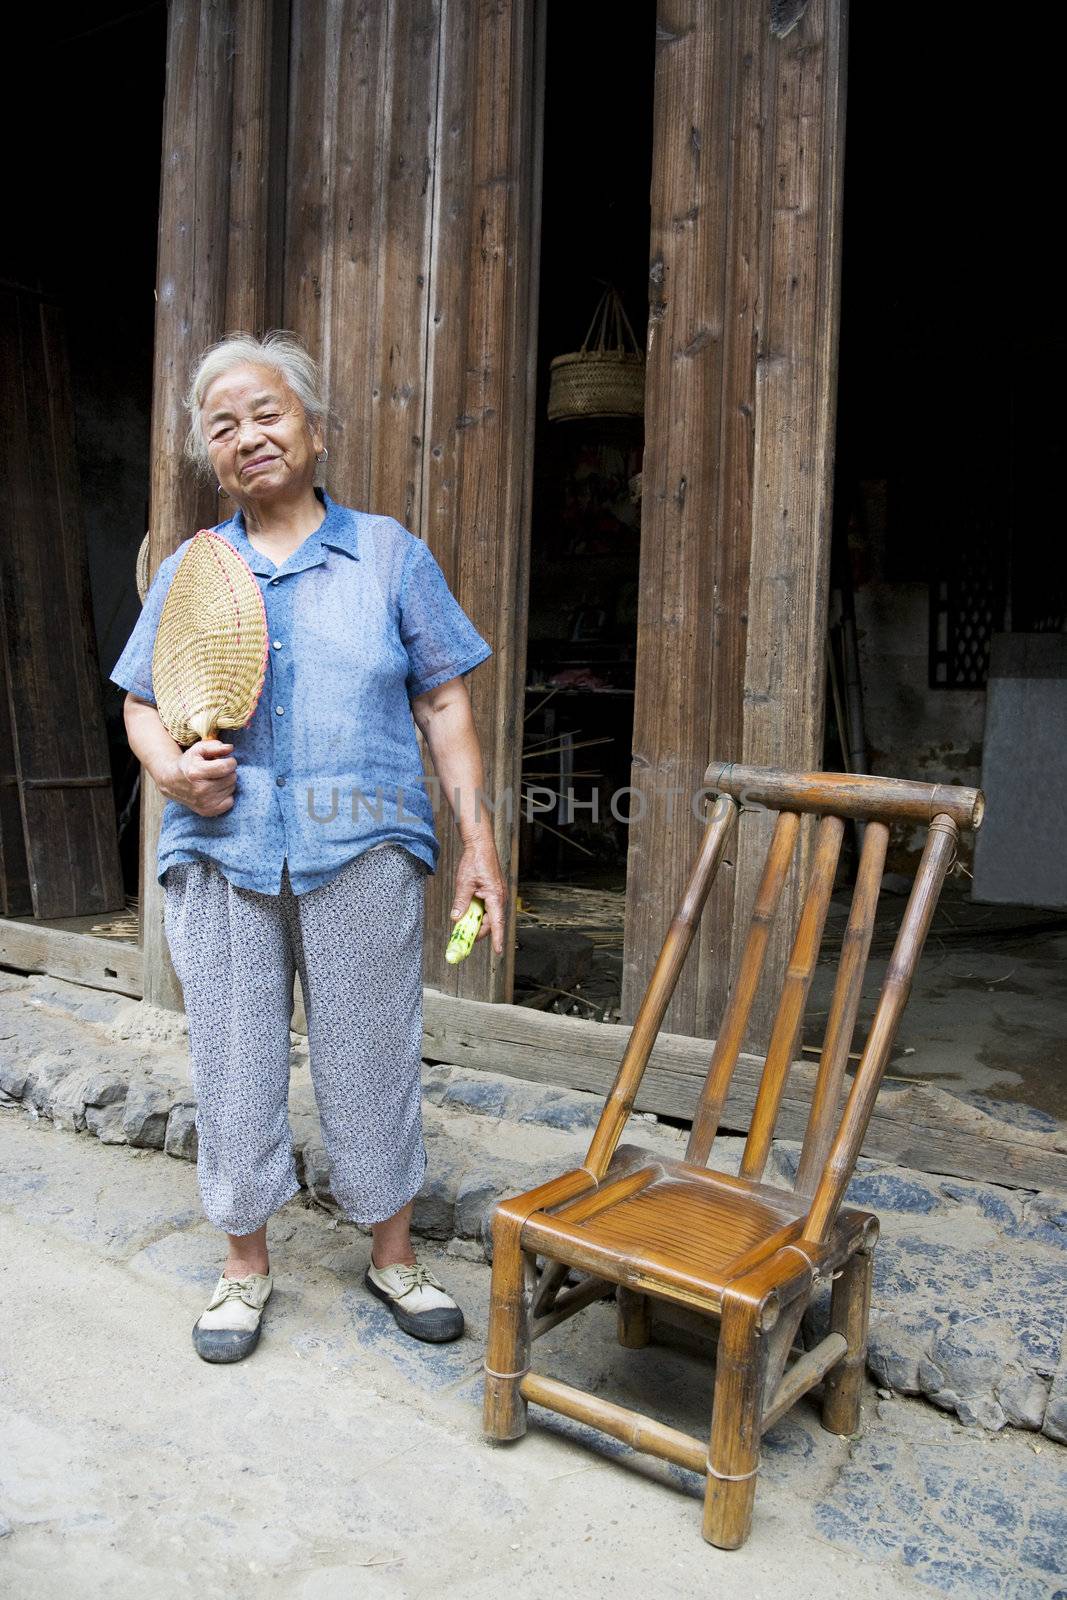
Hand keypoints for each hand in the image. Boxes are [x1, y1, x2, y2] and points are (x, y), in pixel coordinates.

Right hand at [160, 740, 236, 816]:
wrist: (172, 782)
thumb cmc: (189, 764)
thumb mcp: (198, 749)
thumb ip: (215, 746)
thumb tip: (230, 748)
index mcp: (196, 773)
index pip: (226, 767)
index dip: (230, 762)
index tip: (226, 761)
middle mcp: (200, 790)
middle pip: (231, 778)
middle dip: (228, 772)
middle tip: (218, 771)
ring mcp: (204, 803)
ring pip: (232, 789)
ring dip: (227, 782)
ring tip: (215, 780)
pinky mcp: (208, 811)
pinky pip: (230, 802)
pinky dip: (226, 795)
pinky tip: (216, 790)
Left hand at [450, 833, 506, 956]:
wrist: (480, 846)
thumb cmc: (475, 861)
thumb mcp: (464, 883)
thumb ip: (461, 902)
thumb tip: (456, 918)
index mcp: (495, 896)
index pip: (497, 923)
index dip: (497, 938)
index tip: (498, 951)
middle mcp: (499, 897)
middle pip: (491, 922)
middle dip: (479, 931)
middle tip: (464, 936)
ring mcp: (497, 895)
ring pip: (488, 915)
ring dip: (477, 921)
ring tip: (464, 923)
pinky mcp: (493, 892)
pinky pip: (487, 908)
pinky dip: (478, 913)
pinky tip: (468, 910)